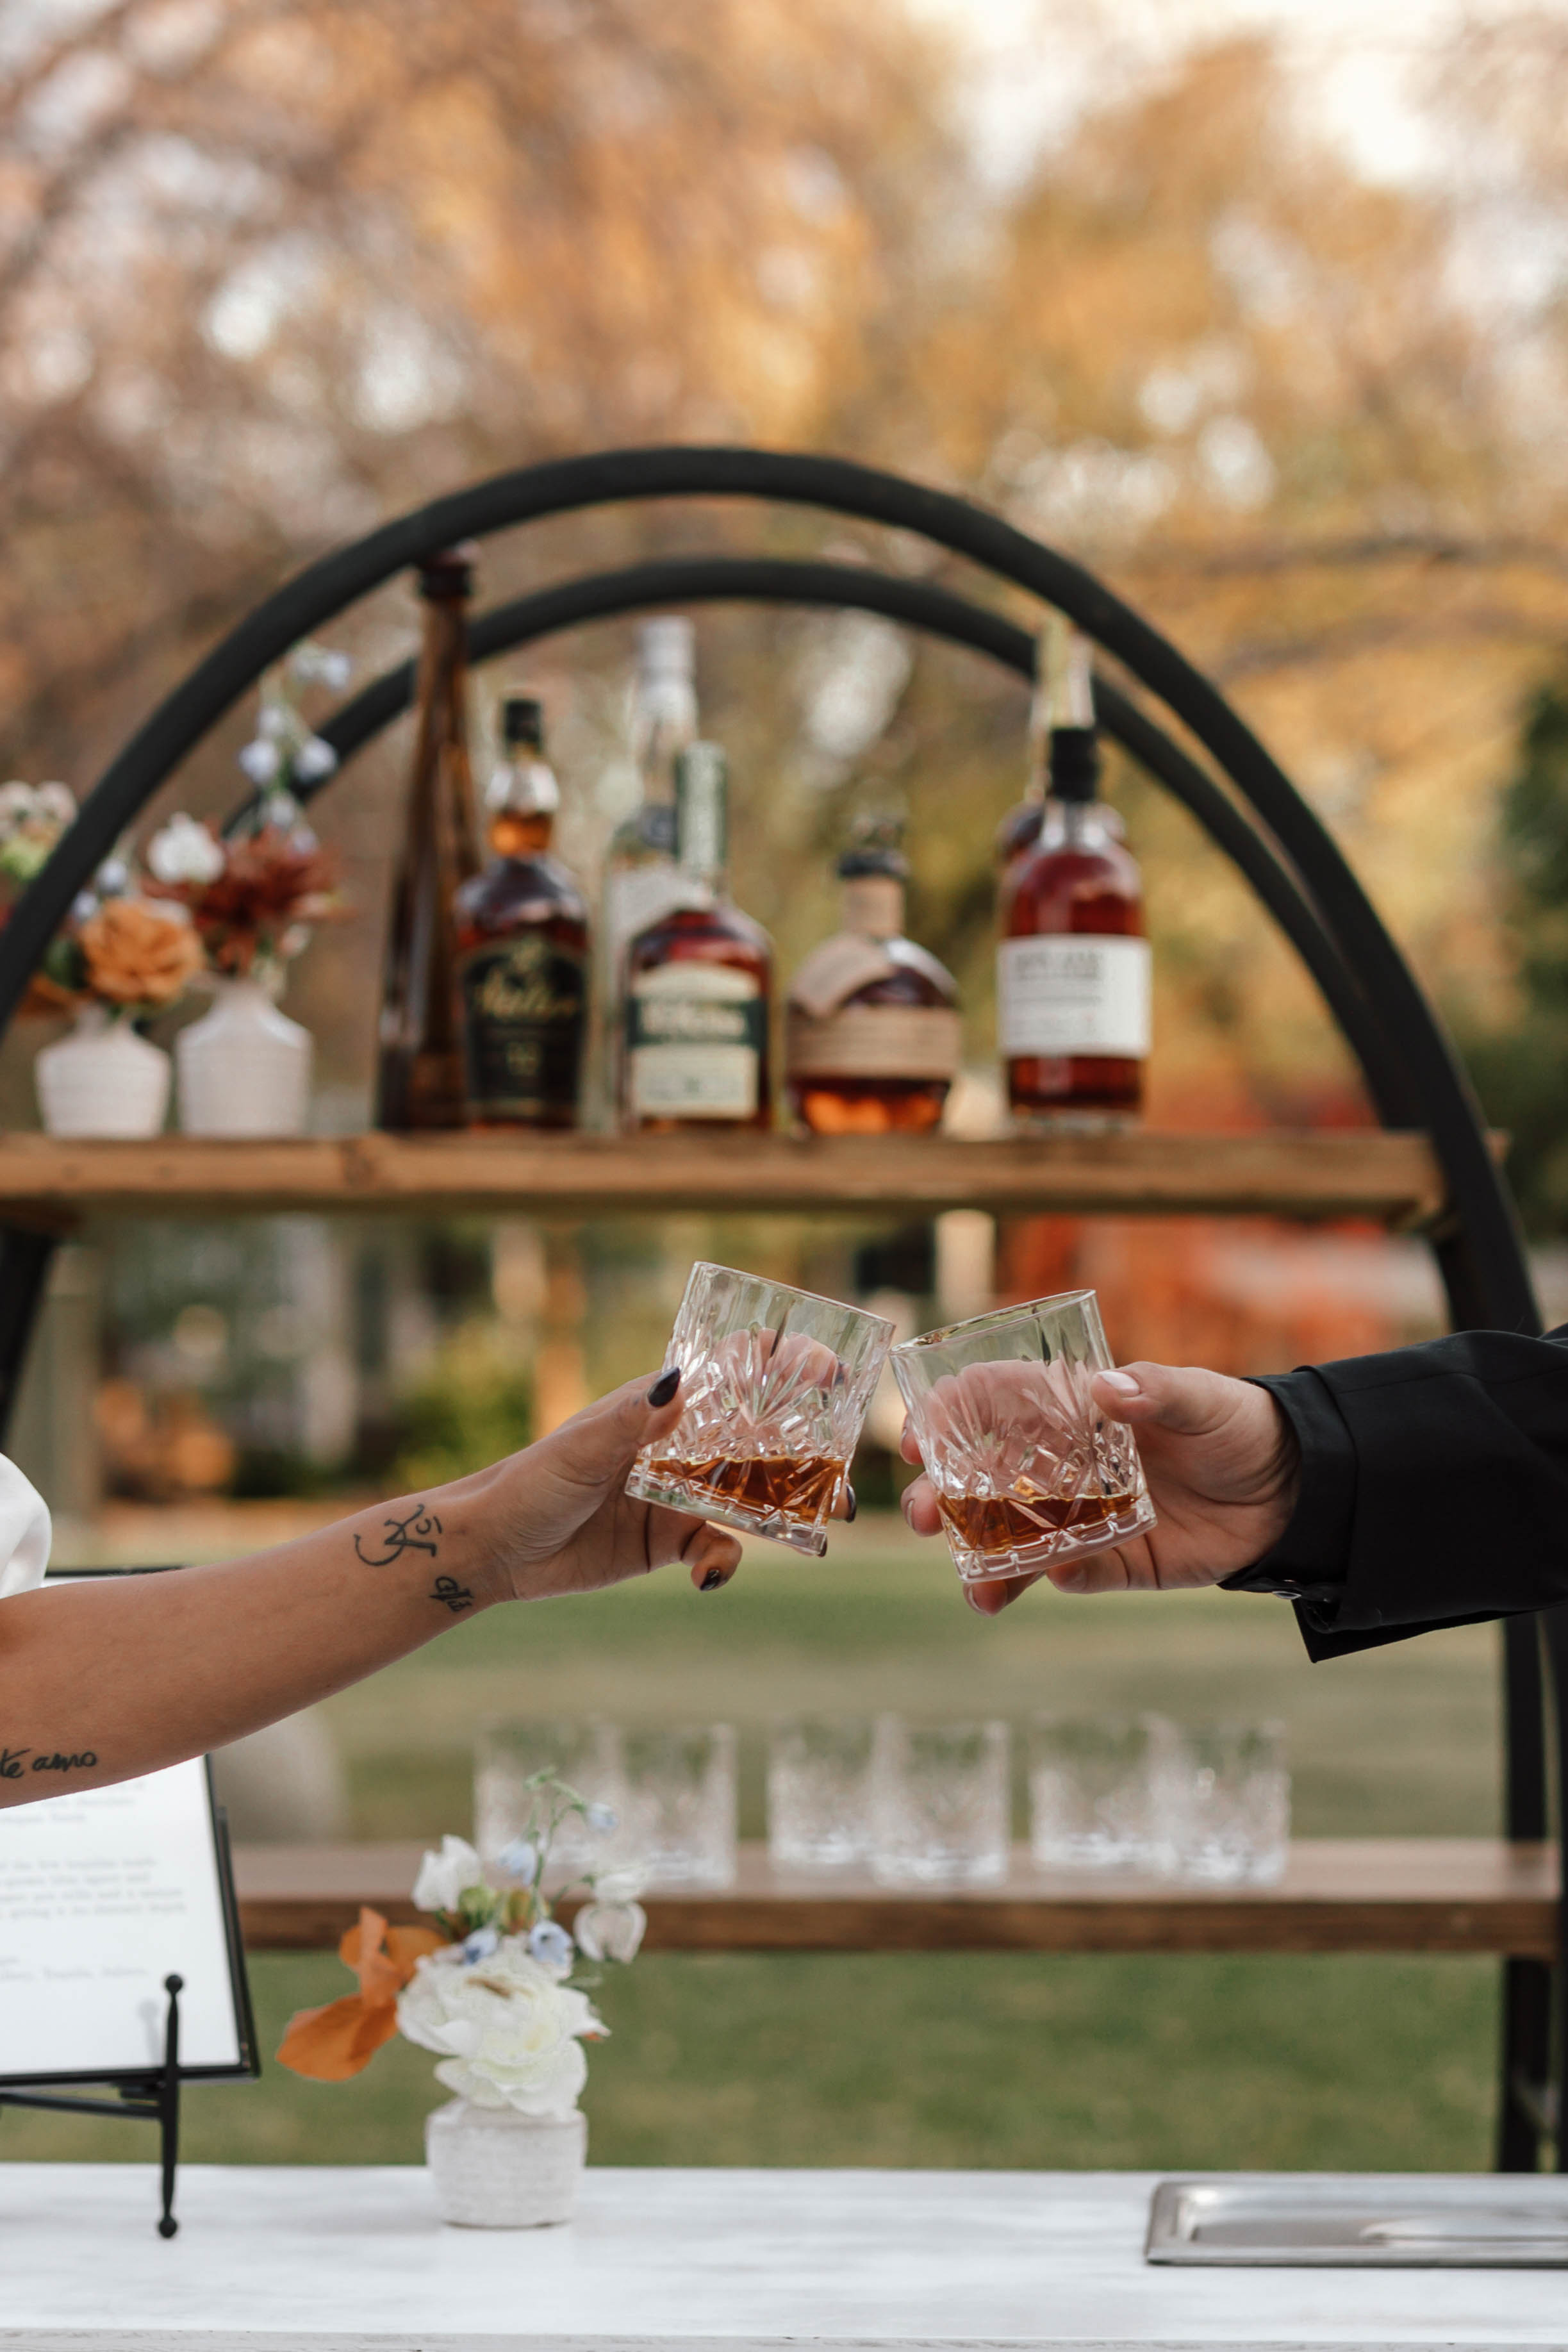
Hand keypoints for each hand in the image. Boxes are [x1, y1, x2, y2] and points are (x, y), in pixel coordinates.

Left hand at [469, 1369, 852, 1603]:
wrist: (495, 1548)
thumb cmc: (531, 1482)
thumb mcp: (581, 1448)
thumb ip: (630, 1419)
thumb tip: (677, 1380)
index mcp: (662, 1407)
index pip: (735, 1370)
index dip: (785, 1364)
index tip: (829, 1374)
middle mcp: (681, 1446)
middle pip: (761, 1438)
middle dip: (808, 1451)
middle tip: (846, 1473)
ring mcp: (680, 1494)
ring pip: (754, 1496)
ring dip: (792, 1507)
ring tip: (828, 1521)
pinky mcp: (670, 1542)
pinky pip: (718, 1549)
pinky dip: (724, 1562)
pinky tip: (706, 1578)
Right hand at [900, 1361, 1299, 1615]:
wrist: (1293, 1490)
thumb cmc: (1237, 1423)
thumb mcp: (1202, 1397)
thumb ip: (1156, 1391)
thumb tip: (1107, 1390)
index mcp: (1072, 1411)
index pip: (991, 1406)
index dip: (945, 1417)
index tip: (916, 1437)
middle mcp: (1064, 1465)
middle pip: (983, 1480)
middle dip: (942, 1498)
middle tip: (922, 1515)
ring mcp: (1084, 1517)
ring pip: (1013, 1539)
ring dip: (980, 1559)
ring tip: (970, 1586)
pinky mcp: (1115, 1561)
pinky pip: (1071, 1575)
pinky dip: (1051, 1581)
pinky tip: (1040, 1585)